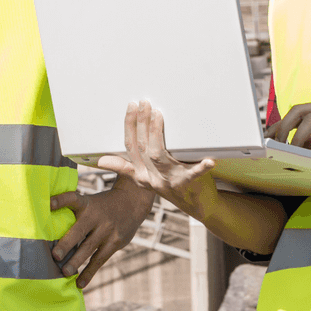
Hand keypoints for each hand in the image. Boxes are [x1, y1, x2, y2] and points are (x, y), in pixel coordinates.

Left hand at [50, 175, 153, 287]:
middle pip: (79, 231)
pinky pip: (99, 260)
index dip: (60, 200)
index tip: (49, 204)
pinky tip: (80, 283)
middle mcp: (96, 217)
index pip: (72, 199)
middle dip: (67, 244)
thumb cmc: (102, 205)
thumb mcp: (89, 201)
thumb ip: (73, 210)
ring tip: (64, 273)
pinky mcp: (115, 242)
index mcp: (86, 204)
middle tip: (55, 256)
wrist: (132, 202)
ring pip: (89, 248)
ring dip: (76, 262)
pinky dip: (89, 272)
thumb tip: (47, 223)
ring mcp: (107, 230)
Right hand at [95, 101, 218, 215]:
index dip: (129, 126)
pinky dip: (201, 167)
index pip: (130, 147)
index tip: (131, 107)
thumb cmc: (171, 186)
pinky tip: (209, 160)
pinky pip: (194, 175)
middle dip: (141, 123)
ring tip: (158, 115)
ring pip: (159, 156)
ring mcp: (170, 180)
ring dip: (156, 134)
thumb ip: (126, 167)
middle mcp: (153, 178)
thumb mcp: (144, 178)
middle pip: (143, 148)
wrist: (197, 206)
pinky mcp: (189, 183)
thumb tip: (101, 160)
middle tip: (144, 104)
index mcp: (141, 175)